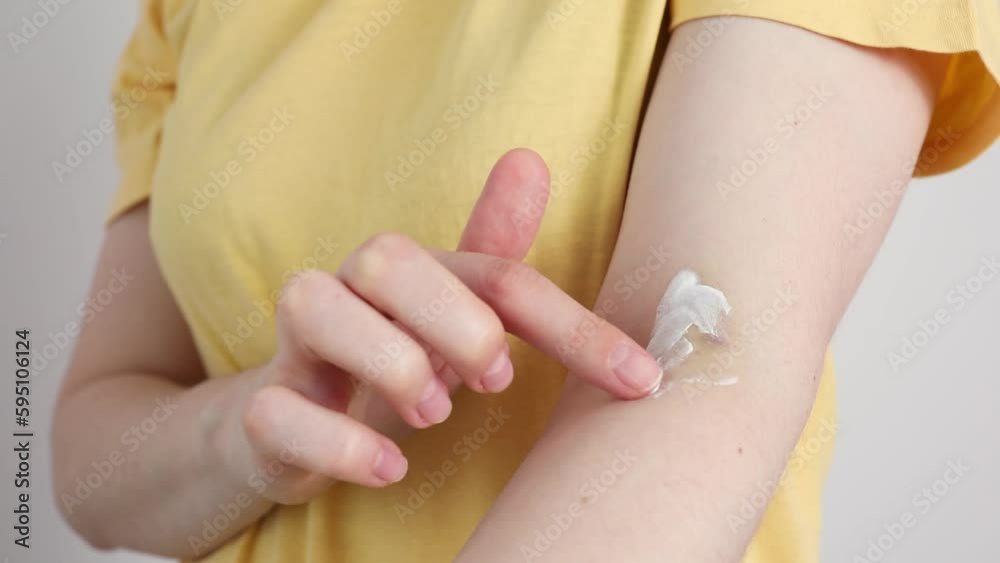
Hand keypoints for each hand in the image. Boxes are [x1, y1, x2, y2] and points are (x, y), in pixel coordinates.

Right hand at [233, 149, 662, 502]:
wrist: (282, 425)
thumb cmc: (382, 364)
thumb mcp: (447, 317)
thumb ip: (493, 258)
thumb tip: (530, 159)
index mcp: (410, 273)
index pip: (497, 275)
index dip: (573, 327)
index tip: (641, 380)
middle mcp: (348, 292)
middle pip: (389, 258)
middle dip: (456, 316)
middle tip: (495, 376)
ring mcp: (297, 349)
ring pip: (312, 306)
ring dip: (391, 362)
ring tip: (435, 412)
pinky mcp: (262, 411)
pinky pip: (276, 410)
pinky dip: (339, 441)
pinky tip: (388, 467)